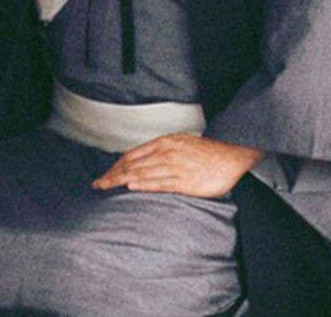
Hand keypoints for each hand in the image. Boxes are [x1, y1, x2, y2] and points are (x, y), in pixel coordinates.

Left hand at [91, 134, 263, 197]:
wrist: (233, 158)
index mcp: (163, 143)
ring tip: (106, 188)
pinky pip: (160, 183)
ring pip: (142, 173)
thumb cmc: (207, 154)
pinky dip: (144, 184)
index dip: (114, 167)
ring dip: (121, 181)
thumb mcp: (179, 145)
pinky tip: (131, 187)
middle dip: (112, 175)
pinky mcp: (186, 180)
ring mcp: (175, 166)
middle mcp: (166, 152)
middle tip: (97, 184)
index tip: (103, 176)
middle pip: (132, 165)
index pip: (131, 155)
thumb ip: (160, 152)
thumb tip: (141, 163)